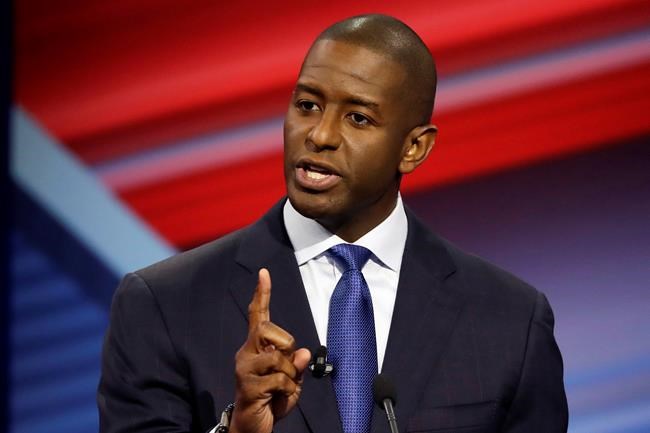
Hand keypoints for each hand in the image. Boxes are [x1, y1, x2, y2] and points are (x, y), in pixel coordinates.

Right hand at [230, 268, 310, 432]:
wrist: (253, 427)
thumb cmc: (272, 400)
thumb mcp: (291, 381)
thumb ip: (297, 364)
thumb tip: (304, 352)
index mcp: (257, 347)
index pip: (258, 315)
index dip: (262, 294)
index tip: (264, 273)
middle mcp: (246, 353)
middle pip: (268, 329)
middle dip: (286, 344)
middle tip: (288, 366)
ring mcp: (245, 369)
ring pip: (277, 356)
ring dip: (289, 373)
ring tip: (282, 387)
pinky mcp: (248, 387)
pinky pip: (279, 379)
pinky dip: (287, 389)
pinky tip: (278, 397)